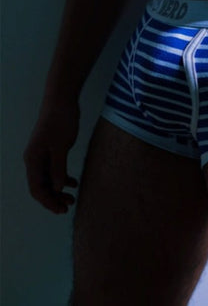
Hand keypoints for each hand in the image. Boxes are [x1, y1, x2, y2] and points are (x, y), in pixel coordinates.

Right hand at [24, 99, 79, 213]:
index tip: (61, 210)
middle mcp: (34, 159)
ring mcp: (42, 154)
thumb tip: (58, 189)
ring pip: (48, 178)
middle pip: (41, 186)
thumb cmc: (60, 120)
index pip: (36, 188)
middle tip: (68, 206)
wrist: (61, 99)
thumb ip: (59, 168)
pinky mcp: (50, 149)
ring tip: (72, 197)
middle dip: (53, 198)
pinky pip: (53, 169)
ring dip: (58, 189)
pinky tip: (73, 182)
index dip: (48, 201)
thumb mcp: (61, 146)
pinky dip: (62, 177)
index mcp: (33, 159)